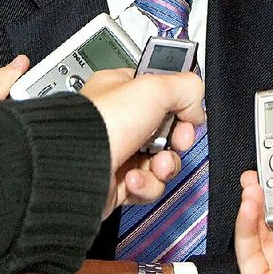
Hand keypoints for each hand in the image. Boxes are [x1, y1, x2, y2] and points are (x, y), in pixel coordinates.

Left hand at [80, 68, 204, 216]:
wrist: (76, 168)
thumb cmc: (101, 124)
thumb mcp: (154, 88)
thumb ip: (185, 87)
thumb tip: (196, 106)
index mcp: (121, 89)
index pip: (162, 91)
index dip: (180, 103)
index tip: (189, 112)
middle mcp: (119, 120)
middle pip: (166, 130)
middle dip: (177, 140)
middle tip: (177, 140)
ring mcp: (118, 151)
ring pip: (160, 161)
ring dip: (164, 166)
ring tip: (155, 165)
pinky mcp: (116, 182)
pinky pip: (147, 185)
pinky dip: (146, 185)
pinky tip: (133, 179)